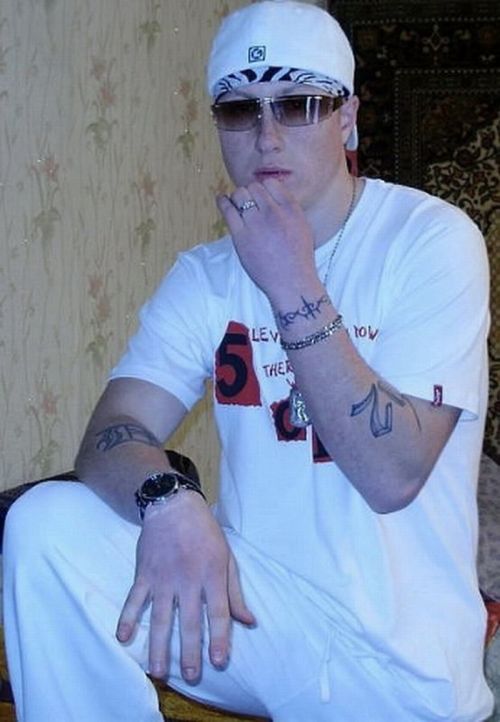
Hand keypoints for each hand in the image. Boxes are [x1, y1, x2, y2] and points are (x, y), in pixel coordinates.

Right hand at [116, 490, 254, 681]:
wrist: (174, 506)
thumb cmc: (205, 533)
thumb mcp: (227, 558)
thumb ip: (235, 592)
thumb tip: (249, 621)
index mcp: (212, 574)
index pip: (219, 612)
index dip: (219, 638)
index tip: (218, 661)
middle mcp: (188, 579)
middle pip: (190, 621)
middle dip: (191, 651)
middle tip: (191, 676)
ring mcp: (164, 577)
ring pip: (162, 617)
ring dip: (160, 646)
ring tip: (159, 671)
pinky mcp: (144, 573)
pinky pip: (135, 599)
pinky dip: (127, 618)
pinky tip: (124, 638)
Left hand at [217, 179, 317, 303]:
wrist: (292, 283)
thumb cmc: (298, 260)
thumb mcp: (303, 228)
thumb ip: (289, 211)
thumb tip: (273, 198)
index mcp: (291, 209)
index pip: (271, 184)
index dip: (264, 188)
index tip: (261, 196)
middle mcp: (273, 213)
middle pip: (254, 187)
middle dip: (250, 193)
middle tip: (248, 203)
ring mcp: (256, 223)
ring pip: (240, 195)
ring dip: (238, 198)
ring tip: (237, 205)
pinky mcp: (241, 236)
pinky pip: (227, 210)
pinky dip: (223, 202)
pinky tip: (222, 200)